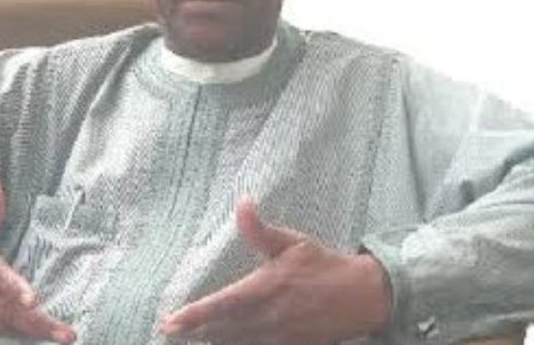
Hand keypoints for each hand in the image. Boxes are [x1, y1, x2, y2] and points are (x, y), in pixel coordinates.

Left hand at [159, 196, 389, 344]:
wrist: (364, 296)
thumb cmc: (325, 265)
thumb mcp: (292, 242)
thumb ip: (260, 229)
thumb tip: (241, 203)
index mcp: (268, 287)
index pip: (223, 304)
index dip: (195, 314)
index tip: (171, 320)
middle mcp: (270, 316)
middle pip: (222, 330)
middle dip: (195, 331)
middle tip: (169, 329)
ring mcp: (280, 336)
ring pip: (237, 343)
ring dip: (212, 340)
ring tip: (189, 336)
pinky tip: (222, 342)